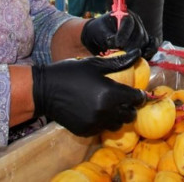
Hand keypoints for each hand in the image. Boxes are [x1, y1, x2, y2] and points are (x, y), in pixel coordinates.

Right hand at [31, 50, 145, 135]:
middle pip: (130, 115)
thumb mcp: (95, 64)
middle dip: (130, 107)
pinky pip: (102, 129)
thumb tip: (138, 53)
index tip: (136, 91)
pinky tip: (96, 111)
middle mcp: (105, 112)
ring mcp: (94, 123)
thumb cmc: (70, 72)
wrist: (43, 90)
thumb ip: (119, 62)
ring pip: (118, 125)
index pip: (137, 99)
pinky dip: (103, 122)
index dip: (139, 95)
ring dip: (118, 116)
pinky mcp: (85, 131)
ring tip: (110, 106)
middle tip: (124, 99)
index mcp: (110, 93)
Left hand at [81, 10, 159, 59]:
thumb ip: (109, 38)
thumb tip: (118, 46)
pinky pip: (152, 44)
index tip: (118, 44)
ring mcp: (141, 30)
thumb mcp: (99, 32)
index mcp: (123, 14)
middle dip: (131, 46)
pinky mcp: (144, 41)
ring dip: (137, 50)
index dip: (124, 33)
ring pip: (145, 41)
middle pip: (139, 33)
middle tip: (122, 53)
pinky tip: (145, 56)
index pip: (128, 23)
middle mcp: (135, 21)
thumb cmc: (98, 31)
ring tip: (127, 57)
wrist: (99, 36)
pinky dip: (150, 50)